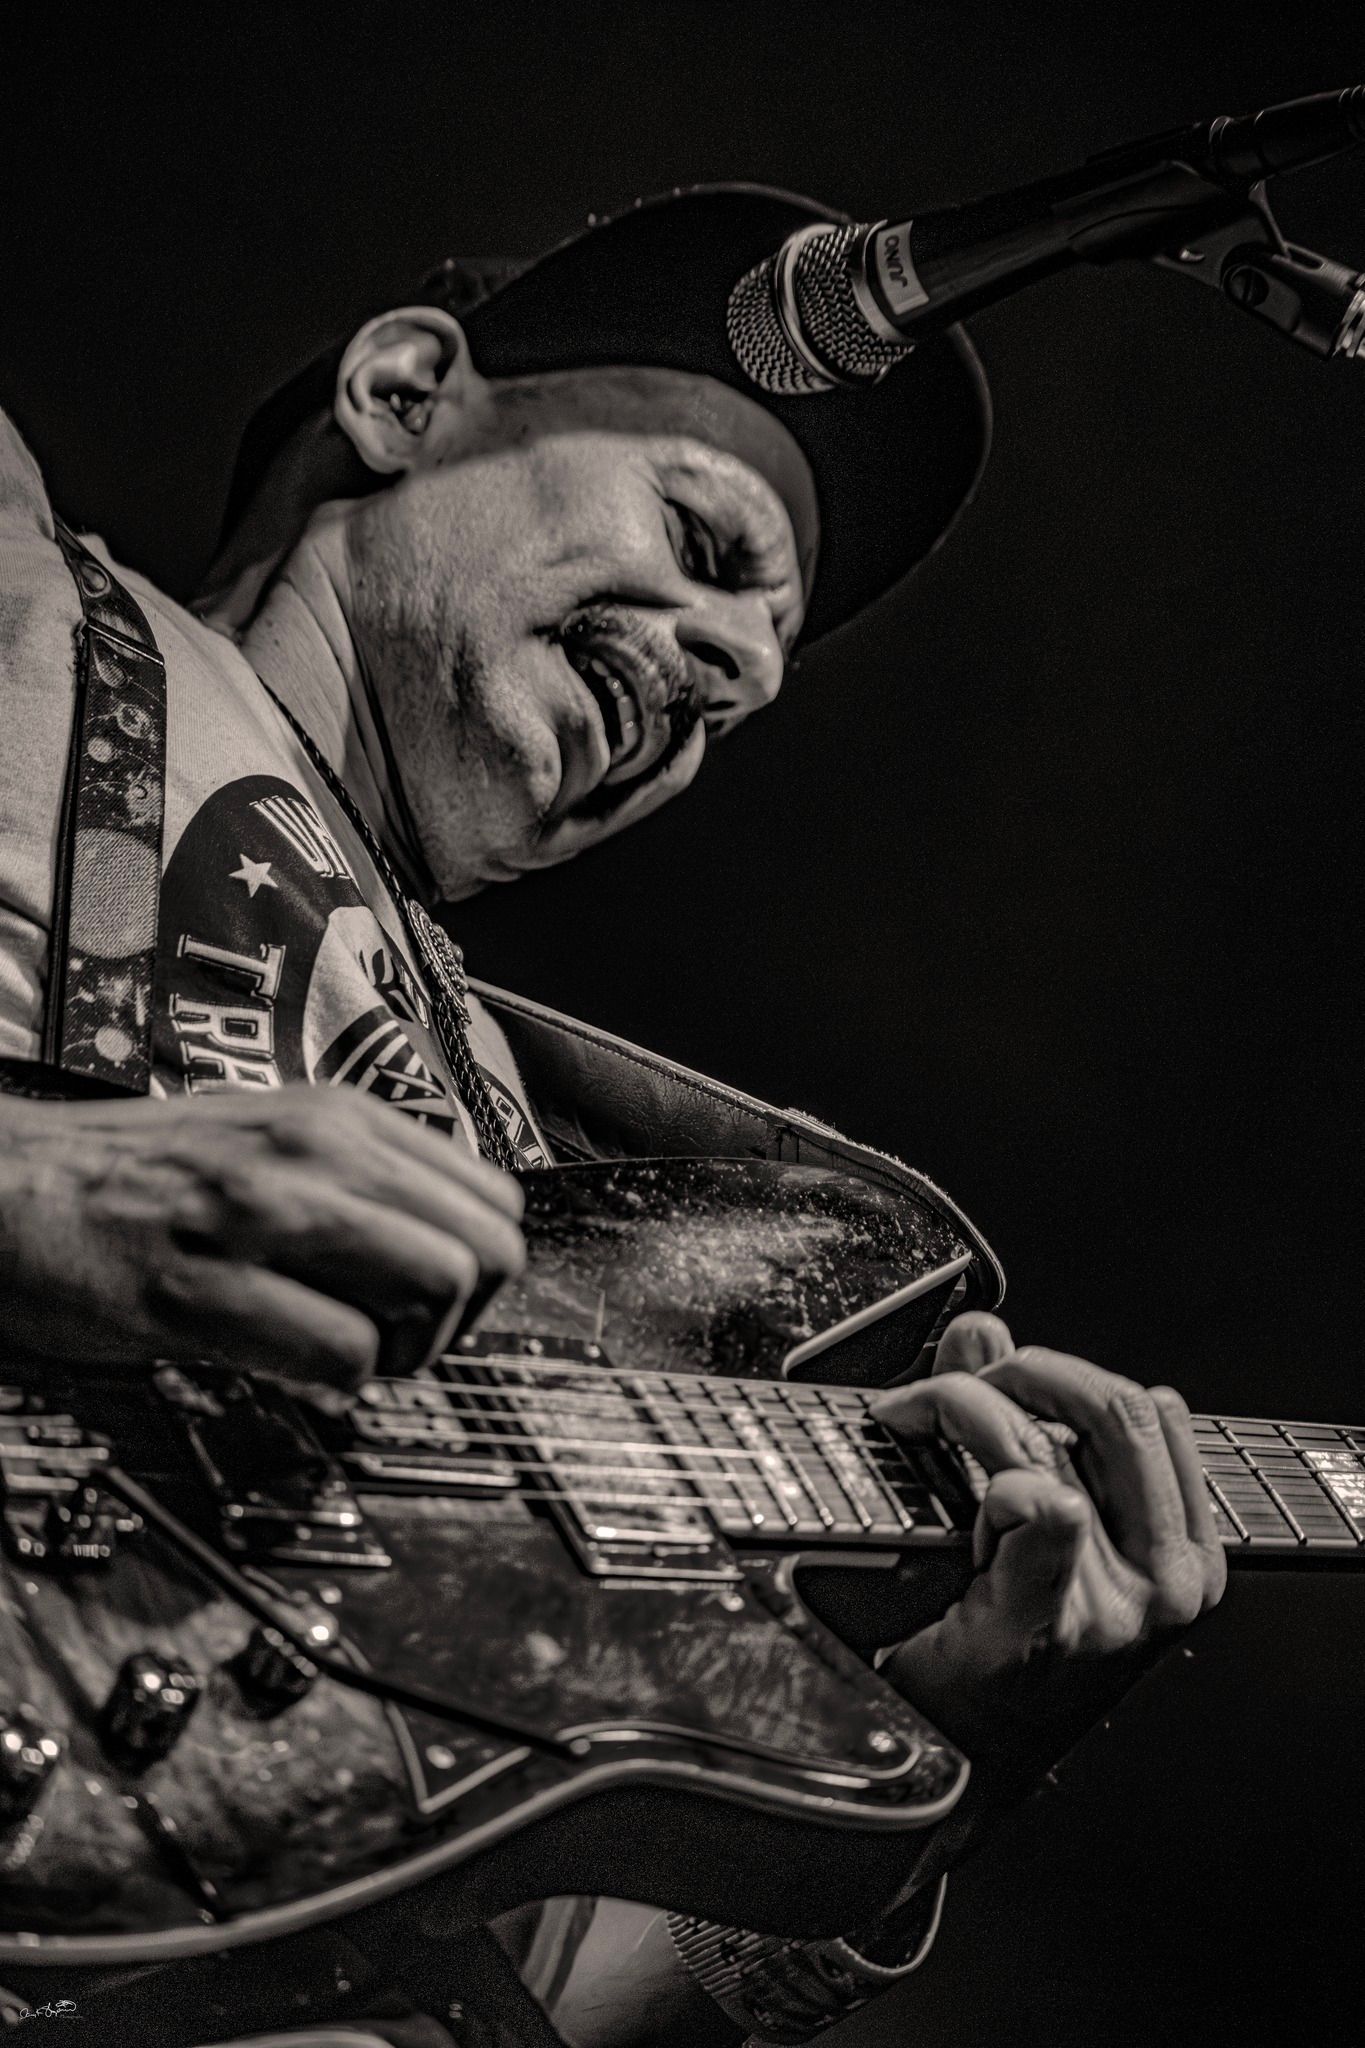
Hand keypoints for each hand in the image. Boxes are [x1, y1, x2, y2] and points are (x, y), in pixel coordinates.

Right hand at [0, 1085, 524, 1399]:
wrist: (4, 1186)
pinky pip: (345, 1353)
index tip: (431, 1298)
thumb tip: (443, 1245)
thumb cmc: (129, 1176)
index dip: (480, 1267)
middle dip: (463, 1319)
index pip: (495, 1197)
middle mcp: (313, 1152)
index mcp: (336, 1118)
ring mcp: (259, 1216)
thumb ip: (354, 1179)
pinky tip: (290, 1366)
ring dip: (409, 1350)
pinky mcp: (203, 1289)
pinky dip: (339, 1382)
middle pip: (487, 1249)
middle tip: (399, 1339)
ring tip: (349, 1353)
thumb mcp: (263, 1142)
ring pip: (437, 1288)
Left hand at [870, 1312, 1225, 1761]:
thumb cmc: (992, 1644)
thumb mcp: (1023, 1518)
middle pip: (1113, 1410)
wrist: (957, 1764)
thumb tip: (986, 1330)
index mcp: (1185, 1551)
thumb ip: (1011, 1412)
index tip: (998, 1380)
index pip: (1145, 1410)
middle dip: (1022, 1372)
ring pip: (1048, 1446)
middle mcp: (1168, 1580)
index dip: (1060, 1373)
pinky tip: (949, 1491)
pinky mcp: (1049, 1627)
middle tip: (944, 1389)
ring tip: (912, 1427)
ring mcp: (1115, 1608)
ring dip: (966, 1413)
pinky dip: (990, 1478)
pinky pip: (1041, 1513)